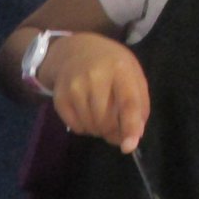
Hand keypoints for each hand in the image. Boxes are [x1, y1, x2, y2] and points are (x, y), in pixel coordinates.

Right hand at [41, 32, 148, 153]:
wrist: (75, 51)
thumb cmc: (111, 66)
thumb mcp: (132, 75)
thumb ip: (138, 104)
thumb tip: (134, 136)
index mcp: (120, 69)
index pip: (127, 102)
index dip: (129, 126)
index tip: (128, 146)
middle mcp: (95, 77)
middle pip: (106, 121)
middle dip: (112, 129)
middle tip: (114, 123)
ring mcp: (75, 88)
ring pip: (91, 127)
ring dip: (98, 129)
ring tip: (99, 113)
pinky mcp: (60, 99)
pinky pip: (76, 127)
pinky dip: (84, 127)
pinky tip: (86, 113)